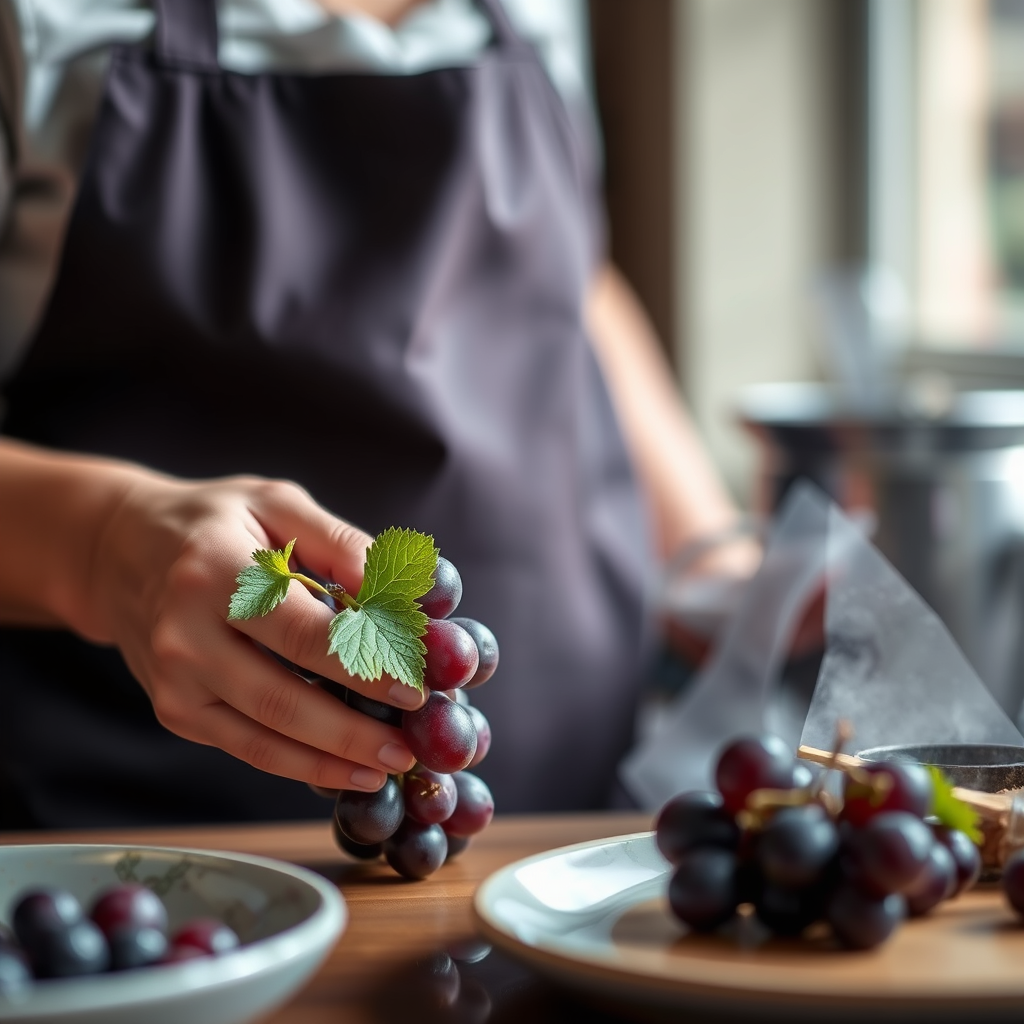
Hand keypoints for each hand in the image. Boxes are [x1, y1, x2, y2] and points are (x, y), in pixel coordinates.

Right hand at [80, 470, 421, 791]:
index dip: (363, 666)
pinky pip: (245, 747)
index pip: (302, 632)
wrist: (118, 549)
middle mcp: (186, 633)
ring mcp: (174, 680)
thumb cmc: (213, 522)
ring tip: (389, 767)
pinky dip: (299, 764)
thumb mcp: (275, 503)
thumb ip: (340, 543)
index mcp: (216, 571)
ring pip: (263, 736)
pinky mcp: (174, 709)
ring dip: (332, 760)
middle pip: (282, 698)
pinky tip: (344, 769)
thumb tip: (402, 591)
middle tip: (410, 746)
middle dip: (353, 730)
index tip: (416, 688)